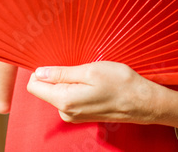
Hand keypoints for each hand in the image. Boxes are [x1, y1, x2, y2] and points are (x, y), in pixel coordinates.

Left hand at [25, 62, 164, 124]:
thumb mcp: (89, 71)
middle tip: (77, 66)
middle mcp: (66, 112)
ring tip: (88, 75)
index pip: (34, 86)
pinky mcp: (81, 114)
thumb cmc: (120, 84)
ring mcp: (73, 115)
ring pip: (57, 92)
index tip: (54, 61)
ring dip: (67, 80)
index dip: (41, 70)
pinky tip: (91, 83)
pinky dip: (74, 87)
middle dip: (55, 75)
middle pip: (44, 89)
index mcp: (65, 101)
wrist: (142, 102)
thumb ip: (61, 73)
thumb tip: (39, 72)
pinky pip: (68, 97)